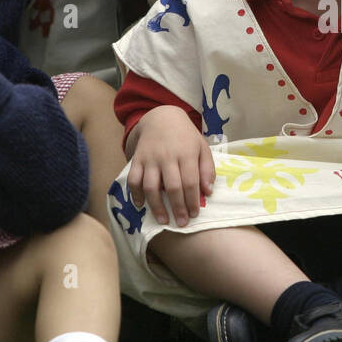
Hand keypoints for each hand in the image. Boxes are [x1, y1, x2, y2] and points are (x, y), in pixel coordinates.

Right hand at [126, 106, 215, 226]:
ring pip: (150, 186)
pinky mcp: (137, 159)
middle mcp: (167, 156)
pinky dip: (135, 193)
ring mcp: (150, 158)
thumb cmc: (186, 137)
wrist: (162, 118)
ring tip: (163, 220)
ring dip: (156, 206)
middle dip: (177, 208)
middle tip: (182, 223)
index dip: (192, 200)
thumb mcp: (202, 148)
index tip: (195, 214)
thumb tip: (209, 191)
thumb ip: (207, 169)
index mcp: (186, 153)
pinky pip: (133, 179)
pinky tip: (140, 205)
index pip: (191, 182)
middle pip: (172, 187)